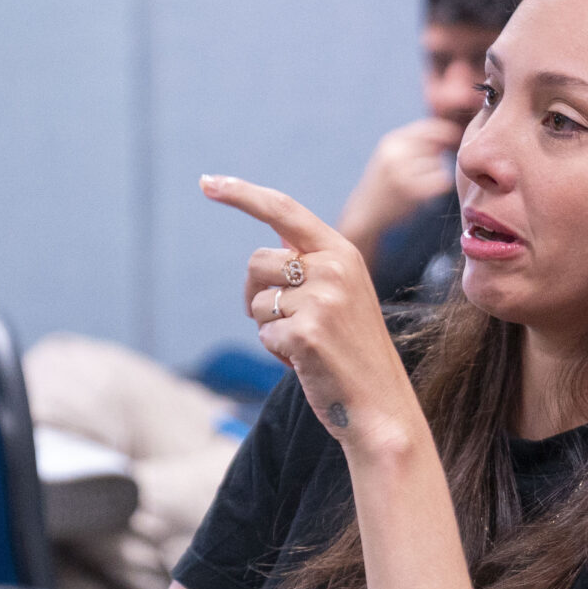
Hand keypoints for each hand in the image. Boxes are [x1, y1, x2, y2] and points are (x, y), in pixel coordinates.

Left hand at [205, 174, 422, 454]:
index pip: (283, 210)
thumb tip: (264, 255)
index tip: (207, 183)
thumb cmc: (353, 351)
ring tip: (307, 344)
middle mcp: (334, 268)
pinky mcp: (306, 334)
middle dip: (257, 294)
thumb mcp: (343, 295)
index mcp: (342, 252)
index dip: (242, 194)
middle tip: (286, 321)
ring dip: (270, 327)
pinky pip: (264, 334)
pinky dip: (277, 352)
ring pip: (258, 302)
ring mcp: (322, 301)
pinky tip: (307, 362)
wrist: (380, 405)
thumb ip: (310, 267)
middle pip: (257, 262)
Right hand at [337, 118, 460, 259]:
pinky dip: (441, 186)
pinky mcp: (412, 192)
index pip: (428, 127)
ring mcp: (402, 172)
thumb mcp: (391, 155)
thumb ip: (414, 142)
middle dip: (438, 156)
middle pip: (435, 146)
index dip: (446, 132)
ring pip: (438, 163)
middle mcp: (395, 153)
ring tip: (419, 184)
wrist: (364, 215)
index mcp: (391, 141)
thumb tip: (449, 133)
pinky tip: (429, 191)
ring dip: (436, 173)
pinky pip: (442, 181)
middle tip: (427, 170)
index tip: (454, 140)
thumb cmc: (384, 184)